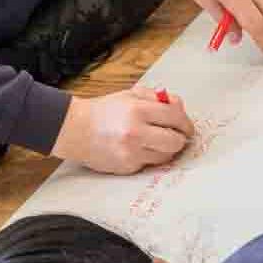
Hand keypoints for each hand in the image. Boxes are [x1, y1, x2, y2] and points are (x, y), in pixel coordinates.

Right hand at [52, 87, 194, 173]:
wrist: (76, 130)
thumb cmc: (103, 111)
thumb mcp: (129, 95)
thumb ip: (156, 98)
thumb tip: (179, 107)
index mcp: (138, 110)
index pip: (176, 117)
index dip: (185, 122)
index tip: (186, 126)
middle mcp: (136, 132)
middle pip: (176, 141)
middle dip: (180, 138)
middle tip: (177, 135)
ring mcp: (131, 152)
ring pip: (166, 156)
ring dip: (167, 149)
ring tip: (158, 141)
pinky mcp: (127, 167)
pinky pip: (150, 164)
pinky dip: (150, 157)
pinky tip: (140, 148)